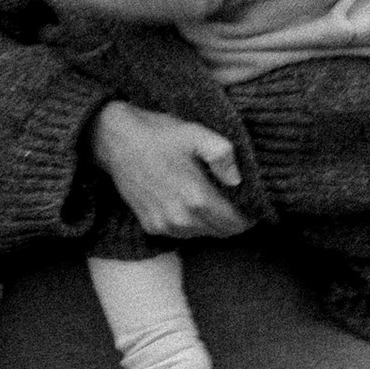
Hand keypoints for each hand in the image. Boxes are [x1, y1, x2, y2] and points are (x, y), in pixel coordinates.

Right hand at [88, 98, 247, 239]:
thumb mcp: (196, 134)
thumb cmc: (159, 135)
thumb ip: (223, 154)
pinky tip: (188, 201)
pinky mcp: (152, 226)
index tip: (253, 204)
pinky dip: (191, 223)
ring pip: (203, 234)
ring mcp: (165, 225)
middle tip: (235, 201)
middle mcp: (181, 218)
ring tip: (212, 199)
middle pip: (222, 232)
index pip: (237, 222)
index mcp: (197, 197)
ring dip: (212, 222)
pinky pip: (182, 233)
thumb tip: (237, 179)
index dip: (249, 216)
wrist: (116, 141)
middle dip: (233, 220)